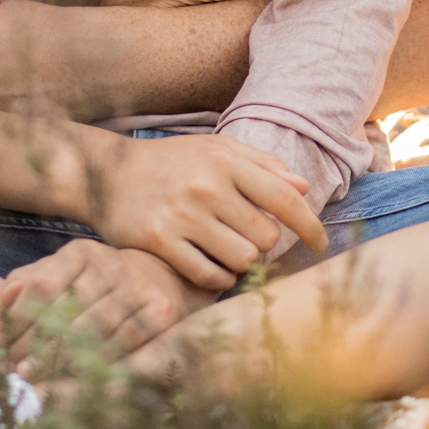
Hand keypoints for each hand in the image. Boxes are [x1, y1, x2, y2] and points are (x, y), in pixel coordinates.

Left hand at [0, 238, 214, 368]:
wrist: (158, 278)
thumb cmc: (94, 283)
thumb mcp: (60, 273)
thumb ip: (30, 282)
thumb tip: (5, 296)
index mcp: (82, 252)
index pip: (42, 286)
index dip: (18, 319)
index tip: (2, 344)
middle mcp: (113, 264)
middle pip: (68, 313)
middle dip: (38, 347)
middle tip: (18, 372)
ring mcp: (140, 287)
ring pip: (96, 332)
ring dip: (64, 362)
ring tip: (40, 382)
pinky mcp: (162, 311)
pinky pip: (126, 345)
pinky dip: (100, 366)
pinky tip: (79, 382)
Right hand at [83, 133, 329, 290]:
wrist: (107, 173)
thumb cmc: (173, 162)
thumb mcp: (218, 151)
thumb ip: (263, 166)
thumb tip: (304, 189)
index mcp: (227, 163)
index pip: (285, 200)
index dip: (311, 226)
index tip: (321, 243)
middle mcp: (207, 188)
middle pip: (266, 236)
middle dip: (265, 243)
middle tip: (250, 238)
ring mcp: (181, 216)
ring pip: (241, 259)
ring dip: (242, 262)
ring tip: (229, 252)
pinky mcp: (157, 242)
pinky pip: (206, 275)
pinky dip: (217, 277)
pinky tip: (212, 266)